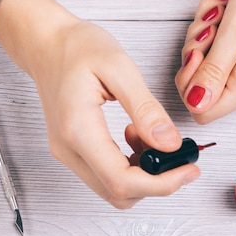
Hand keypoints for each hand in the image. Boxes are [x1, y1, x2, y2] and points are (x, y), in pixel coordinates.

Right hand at [0, 0, 199, 208]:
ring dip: (145, 174)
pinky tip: (139, 136)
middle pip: (118, 193)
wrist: (46, 43)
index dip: (161, 184)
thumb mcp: (119, 67)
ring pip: (114, 188)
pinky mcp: (73, 150)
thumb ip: (145, 109)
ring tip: (157, 137)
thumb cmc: (77, 47)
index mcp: (78, 129)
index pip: (122, 181)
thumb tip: (170, 144)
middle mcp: (68, 149)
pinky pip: (107, 173)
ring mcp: (68, 153)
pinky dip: (132, 165)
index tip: (189, 169)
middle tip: (182, 156)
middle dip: (157, 182)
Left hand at [176, 0, 235, 122]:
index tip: (198, 51)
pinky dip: (216, 29)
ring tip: (222, 12)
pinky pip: (220, 50)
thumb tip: (195, 103)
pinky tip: (227, 11)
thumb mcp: (234, 31)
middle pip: (203, 85)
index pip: (204, 110)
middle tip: (210, 26)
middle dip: (197, 52)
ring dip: (205, 35)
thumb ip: (213, 72)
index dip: (190, 82)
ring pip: (208, 64)